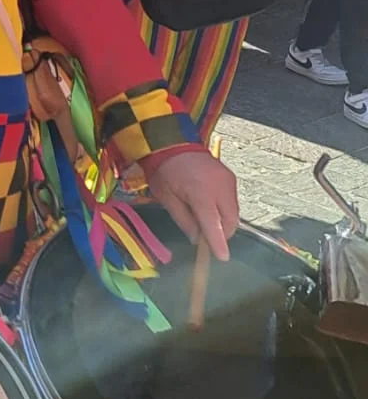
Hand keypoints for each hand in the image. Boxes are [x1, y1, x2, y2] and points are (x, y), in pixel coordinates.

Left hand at [144, 147, 237, 267]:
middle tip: (206, 238)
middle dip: (221, 234)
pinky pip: (232, 202)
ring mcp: (228, 181)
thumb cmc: (164, 171)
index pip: (213, 224)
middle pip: (230, 221)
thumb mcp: (167, 198)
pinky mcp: (231, 178)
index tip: (222, 257)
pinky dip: (224, 211)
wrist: (172, 142)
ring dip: (224, 223)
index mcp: (201, 193)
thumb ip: (184, 220)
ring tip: (206, 221)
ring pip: (234, 213)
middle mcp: (220, 187)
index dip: (218, 242)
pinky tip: (211, 209)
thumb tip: (197, 239)